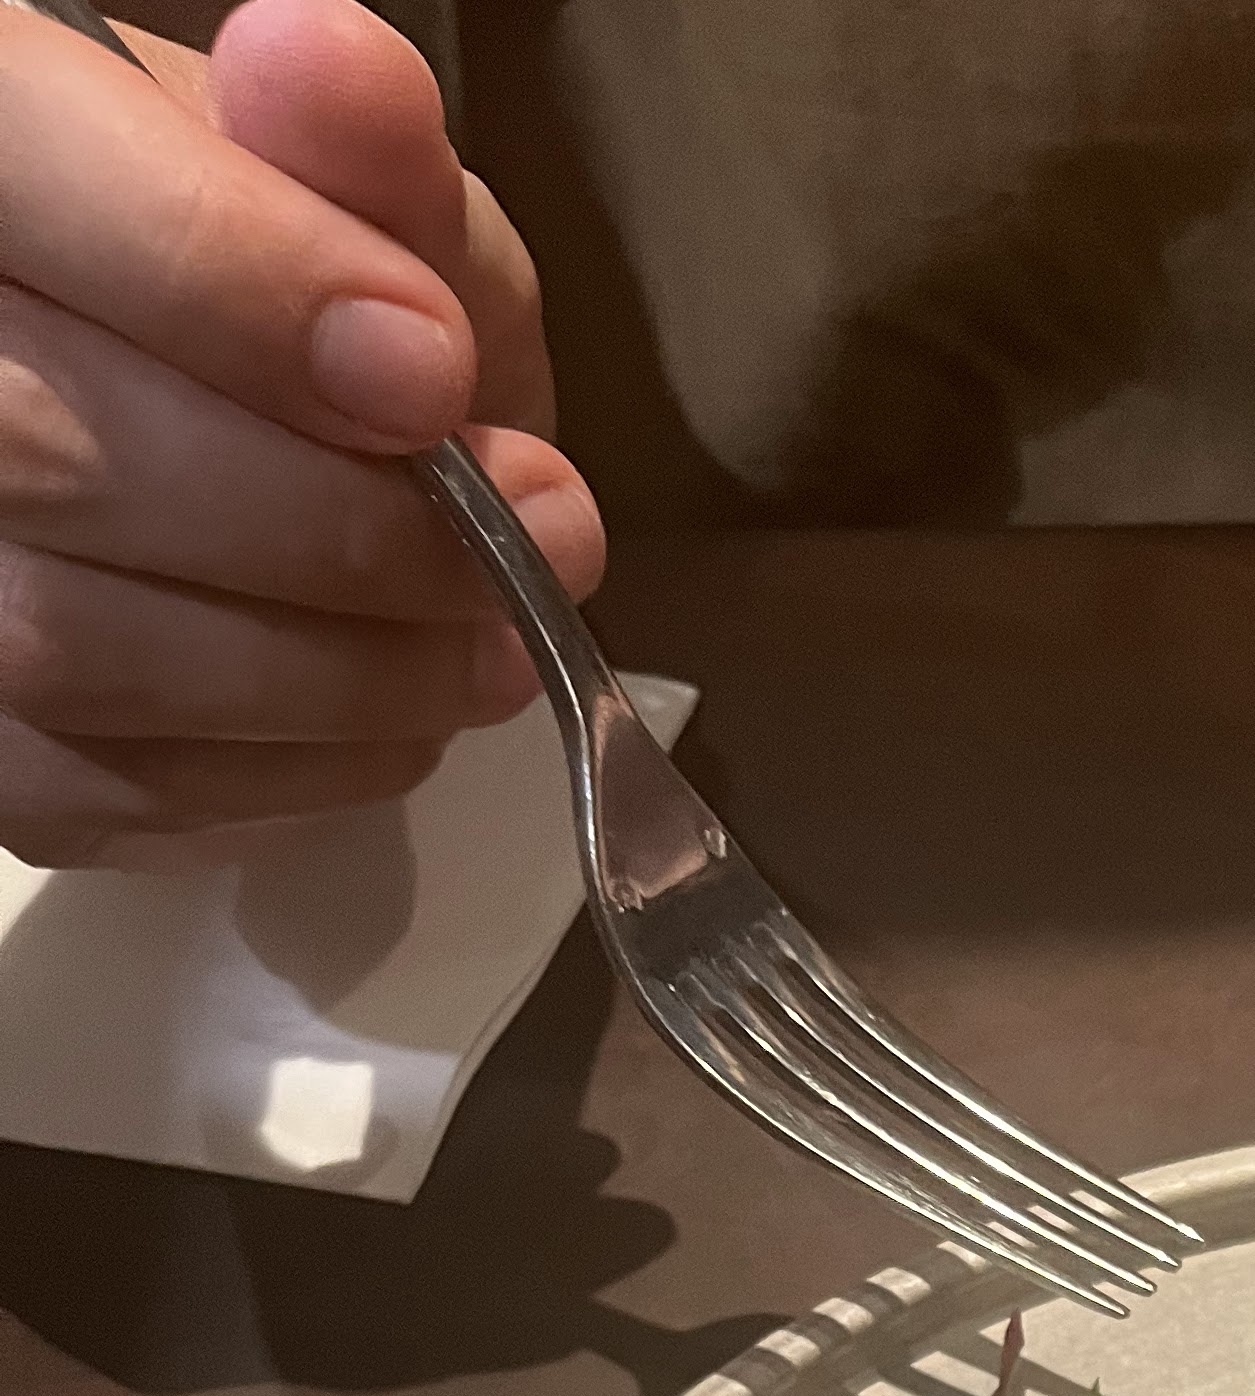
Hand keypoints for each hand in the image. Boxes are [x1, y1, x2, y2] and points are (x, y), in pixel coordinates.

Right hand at [0, 0, 602, 863]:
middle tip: (537, 539)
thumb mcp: (325, 172)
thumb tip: (340, 75)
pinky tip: (391, 712)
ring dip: (339, 673)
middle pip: (53, 459)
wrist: (185, 409)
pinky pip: (112, 793)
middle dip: (337, 526)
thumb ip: (354, 143)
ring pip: (83, 653)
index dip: (242, 290)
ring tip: (496, 643)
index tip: (433, 364)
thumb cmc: (262, 280)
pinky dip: (290, 771)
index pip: (45, 195)